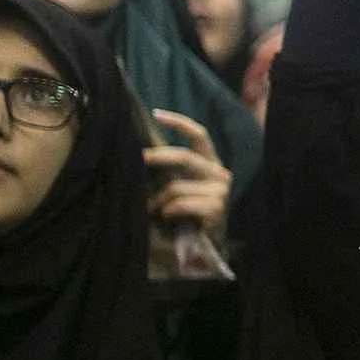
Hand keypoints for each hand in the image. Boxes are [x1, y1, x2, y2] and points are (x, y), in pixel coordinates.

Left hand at [146, 109, 232, 243]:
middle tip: (139, 160)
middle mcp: (220, 174)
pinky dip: (168, 211)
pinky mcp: (216, 209)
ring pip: (177, 187)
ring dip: (159, 200)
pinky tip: (167, 217)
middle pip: (185, 157)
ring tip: (154, 209)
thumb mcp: (184, 186)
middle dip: (158, 157)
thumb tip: (143, 155)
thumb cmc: (191, 213)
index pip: (199, 135)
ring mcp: (220, 192)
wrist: (210, 246)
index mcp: (212, 164)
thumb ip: (173, 171)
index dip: (179, 122)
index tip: (156, 113)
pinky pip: (180, 205)